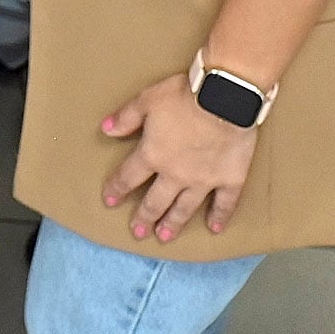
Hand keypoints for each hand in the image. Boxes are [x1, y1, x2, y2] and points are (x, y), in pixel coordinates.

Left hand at [99, 72, 256, 242]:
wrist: (224, 99)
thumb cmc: (183, 96)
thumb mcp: (147, 100)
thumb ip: (127, 117)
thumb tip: (105, 129)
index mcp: (153, 155)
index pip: (129, 177)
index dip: (117, 189)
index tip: (109, 201)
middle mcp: (176, 174)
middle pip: (155, 201)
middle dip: (144, 217)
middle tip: (138, 232)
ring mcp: (204, 180)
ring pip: (185, 208)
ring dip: (173, 223)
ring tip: (164, 236)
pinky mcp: (229, 179)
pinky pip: (224, 203)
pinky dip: (220, 216)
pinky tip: (215, 228)